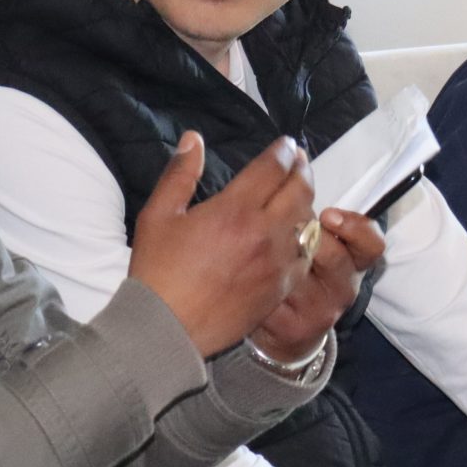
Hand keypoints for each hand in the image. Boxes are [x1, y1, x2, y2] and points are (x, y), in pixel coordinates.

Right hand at [128, 132, 318, 354]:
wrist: (167, 328)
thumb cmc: (158, 271)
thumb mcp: (158, 215)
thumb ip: (180, 174)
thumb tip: (193, 139)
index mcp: (235, 210)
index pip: (273, 168)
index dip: (283, 151)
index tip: (285, 144)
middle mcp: (264, 232)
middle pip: (300, 190)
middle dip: (302, 169)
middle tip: (299, 161)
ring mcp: (278, 261)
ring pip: (308, 221)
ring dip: (306, 202)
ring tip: (298, 193)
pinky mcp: (282, 286)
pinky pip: (307, 254)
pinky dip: (306, 238)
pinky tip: (297, 233)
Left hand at [251, 208, 388, 363]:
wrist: (286, 328)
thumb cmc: (300, 270)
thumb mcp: (316, 242)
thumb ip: (314, 215)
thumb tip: (297, 165)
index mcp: (354, 262)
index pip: (372, 243)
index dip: (355, 227)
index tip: (329, 215)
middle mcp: (344, 287)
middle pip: (335, 258)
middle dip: (305, 238)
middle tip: (284, 229)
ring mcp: (322, 311)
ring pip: (301, 276)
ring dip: (276, 259)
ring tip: (260, 253)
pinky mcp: (296, 329)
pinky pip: (273, 298)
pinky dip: (255, 284)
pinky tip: (246, 279)